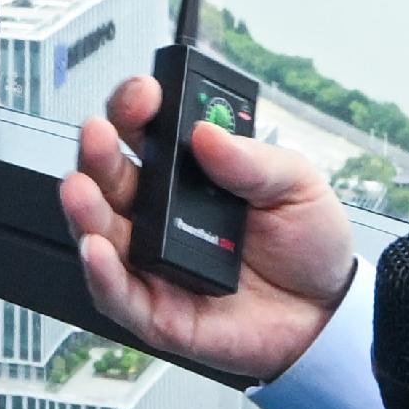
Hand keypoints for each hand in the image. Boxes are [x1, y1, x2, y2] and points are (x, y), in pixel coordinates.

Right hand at [58, 69, 357, 382]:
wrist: (327, 314)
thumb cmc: (308, 246)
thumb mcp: (297, 185)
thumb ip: (254, 160)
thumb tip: (208, 134)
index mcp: (189, 172)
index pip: (146, 130)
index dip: (135, 107)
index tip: (144, 94)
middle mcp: (161, 214)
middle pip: (110, 176)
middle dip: (96, 152)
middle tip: (97, 133)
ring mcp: (154, 262)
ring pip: (100, 231)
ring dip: (85, 209)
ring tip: (81, 190)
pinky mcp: (157, 312)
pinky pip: (117, 294)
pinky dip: (101, 273)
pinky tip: (97, 250)